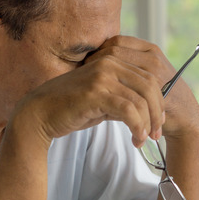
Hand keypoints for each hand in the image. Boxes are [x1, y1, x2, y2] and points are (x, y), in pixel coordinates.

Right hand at [12, 36, 198, 148]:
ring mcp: (102, 75)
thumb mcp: (101, 99)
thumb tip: (147, 110)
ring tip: (144, 140)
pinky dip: (137, 126)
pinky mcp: (95, 92)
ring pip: (140, 99)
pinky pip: (128, 109)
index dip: (159, 101)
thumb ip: (122, 98)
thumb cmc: (69, 108)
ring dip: (147, 123)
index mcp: (111, 59)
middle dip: (157, 112)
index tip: (159, 122)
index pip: (147, 77)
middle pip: (150, 86)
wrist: (39, 114)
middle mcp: (108, 62)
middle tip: (157, 134)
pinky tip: (136, 139)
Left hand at [85, 36, 198, 138]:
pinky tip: (101, 93)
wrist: (184, 117)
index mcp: (149, 49)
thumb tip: (94, 65)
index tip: (87, 64)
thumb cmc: (161, 98)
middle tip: (83, 73)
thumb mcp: (146, 77)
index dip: (98, 51)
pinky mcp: (152, 87)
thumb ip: (128, 69)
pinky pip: (123, 82)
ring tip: (89, 82)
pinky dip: (109, 86)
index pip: (115, 42)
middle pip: (113, 49)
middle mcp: (152, 56)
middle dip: (95, 60)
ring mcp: (153, 70)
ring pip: (116, 63)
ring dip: (99, 71)